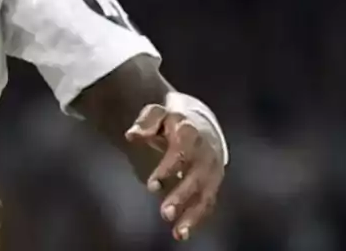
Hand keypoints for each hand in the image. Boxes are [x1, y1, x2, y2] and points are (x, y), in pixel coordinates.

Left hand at [125, 104, 224, 241]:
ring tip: (178, 232)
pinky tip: (182, 232)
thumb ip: (145, 122)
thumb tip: (131, 135)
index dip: (168, 169)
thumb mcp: (157, 113)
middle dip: (182, 196)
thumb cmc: (171, 120)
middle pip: (197, 178)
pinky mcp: (213, 183)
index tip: (152, 185)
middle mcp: (206, 153)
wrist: (201, 123)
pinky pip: (208, 203)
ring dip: (193, 215)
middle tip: (165, 213)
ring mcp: (213, 170)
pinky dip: (197, 219)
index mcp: (190, 133)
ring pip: (206, 195)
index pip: (182, 153)